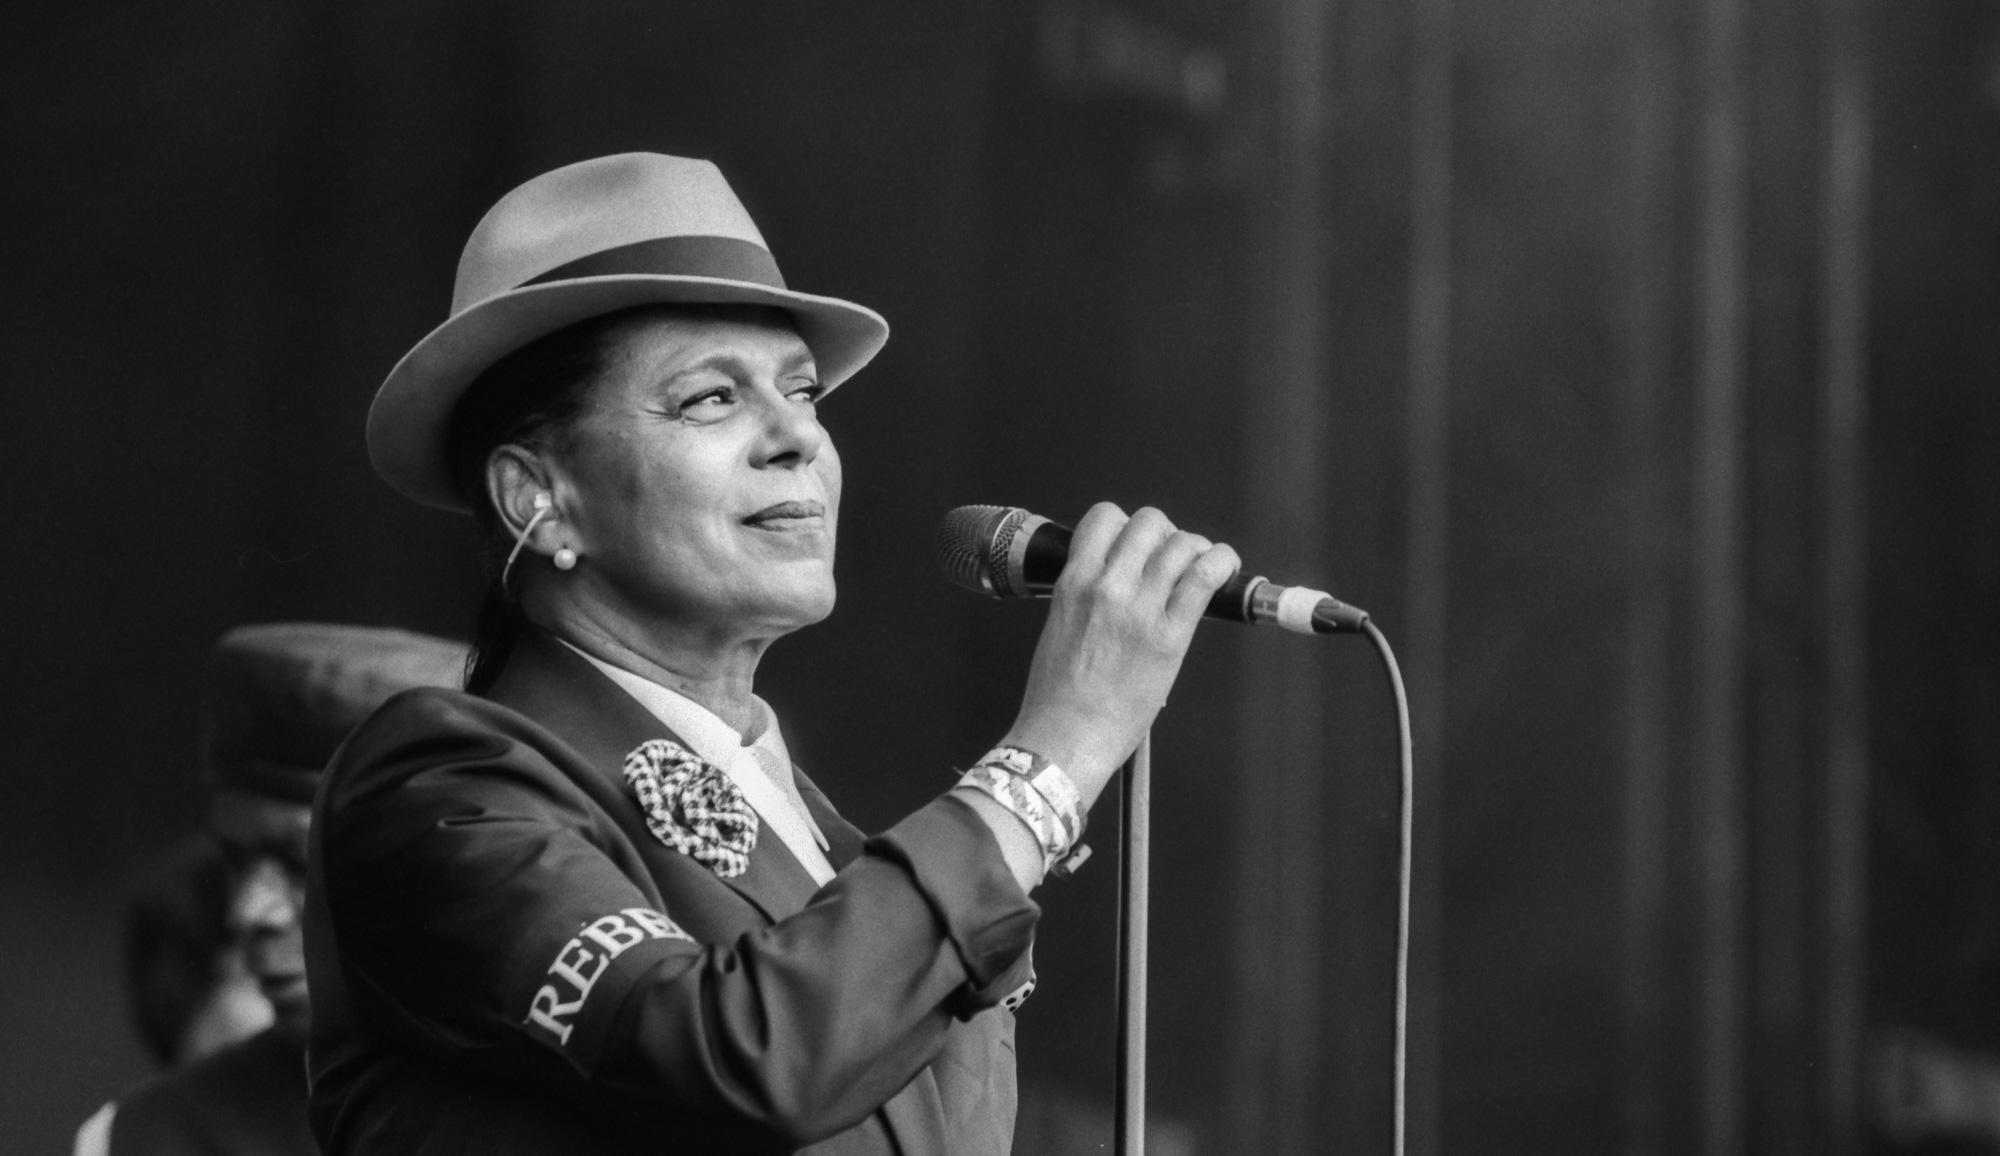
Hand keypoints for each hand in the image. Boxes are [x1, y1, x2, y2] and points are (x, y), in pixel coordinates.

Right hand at [999, 503, 1240, 809]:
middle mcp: (1106, 587)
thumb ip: (1087, 595)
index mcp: (1073, 583)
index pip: (1104, 517)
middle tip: (1171, 558)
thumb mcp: (1060, 627)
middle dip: (1165, 534)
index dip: (1126, 525)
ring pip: (1181, 543)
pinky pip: (1205, 577)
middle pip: (1149, 522)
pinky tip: (1224, 569)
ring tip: (1201, 568)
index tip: (1137, 543)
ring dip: (1196, 549)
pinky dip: (1222, 563)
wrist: (1065, 738)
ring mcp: (1139, 609)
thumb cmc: (1058, 697)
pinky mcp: (1170, 636)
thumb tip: (1118, 580)